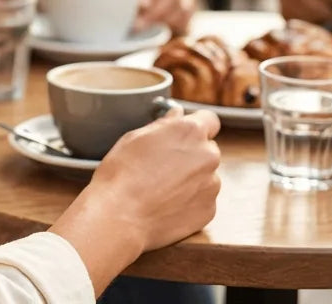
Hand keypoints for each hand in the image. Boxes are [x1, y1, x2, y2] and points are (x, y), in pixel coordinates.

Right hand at [50, 108, 220, 294]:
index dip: (197, 125)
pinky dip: (190, 200)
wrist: (120, 215)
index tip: (186, 134)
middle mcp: (208, 156)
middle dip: (192, 153)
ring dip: (191, 178)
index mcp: (190, 132)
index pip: (210, 120)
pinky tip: (167, 202)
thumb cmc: (122, 172)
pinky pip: (203, 199)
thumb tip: (175, 117)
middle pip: (207, 149)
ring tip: (163, 187)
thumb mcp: (136, 136)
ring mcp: (211, 186)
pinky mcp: (209, 211)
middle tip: (166, 164)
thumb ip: (163, 124)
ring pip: (206, 176)